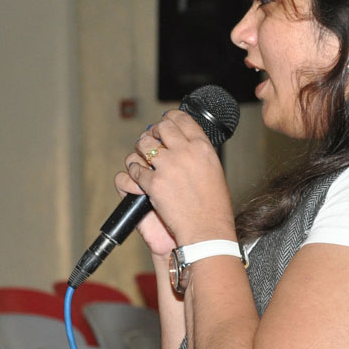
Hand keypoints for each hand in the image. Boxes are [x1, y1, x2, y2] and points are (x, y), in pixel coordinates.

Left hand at [117, 111, 236, 247]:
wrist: (207, 230)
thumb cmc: (213, 206)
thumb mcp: (213, 172)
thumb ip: (198, 154)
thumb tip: (182, 143)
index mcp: (203, 148)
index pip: (182, 119)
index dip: (169, 118)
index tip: (164, 121)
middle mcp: (185, 153)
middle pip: (161, 127)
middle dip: (152, 132)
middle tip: (151, 140)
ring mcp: (167, 167)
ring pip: (143, 145)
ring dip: (139, 150)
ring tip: (142, 158)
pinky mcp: (152, 184)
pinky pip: (135, 170)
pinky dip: (135, 173)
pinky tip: (139, 178)